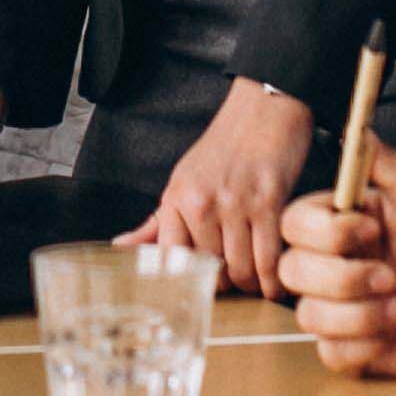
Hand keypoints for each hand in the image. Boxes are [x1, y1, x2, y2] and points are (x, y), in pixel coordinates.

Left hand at [128, 79, 315, 294]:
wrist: (263, 110)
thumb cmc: (224, 148)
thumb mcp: (183, 179)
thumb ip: (156, 221)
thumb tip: (120, 246)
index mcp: (176, 198)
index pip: (173, 260)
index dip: (192, 279)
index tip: (206, 283)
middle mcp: (201, 203)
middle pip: (213, 272)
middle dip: (228, 284)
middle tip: (238, 281)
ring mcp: (235, 204)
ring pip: (242, 272)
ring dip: (252, 286)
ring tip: (258, 282)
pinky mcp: (268, 203)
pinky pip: (269, 261)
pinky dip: (274, 281)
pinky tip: (275, 282)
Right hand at [277, 143, 395, 381]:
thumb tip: (359, 131)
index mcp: (354, 223)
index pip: (297, 219)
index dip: (324, 231)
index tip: (371, 234)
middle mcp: (341, 262)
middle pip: (292, 266)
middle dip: (343, 279)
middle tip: (391, 281)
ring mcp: (343, 306)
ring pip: (306, 313)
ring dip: (358, 316)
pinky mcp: (352, 347)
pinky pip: (327, 352)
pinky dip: (361, 347)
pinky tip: (392, 336)